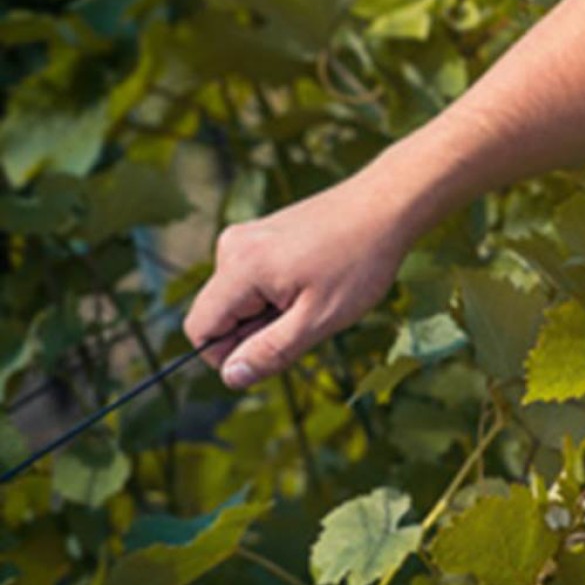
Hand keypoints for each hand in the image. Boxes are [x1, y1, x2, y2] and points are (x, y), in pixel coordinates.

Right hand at [183, 168, 412, 389]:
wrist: (385, 207)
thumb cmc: (359, 263)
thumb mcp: (318, 320)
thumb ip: (271, 351)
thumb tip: (231, 377)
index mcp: (239, 268)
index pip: (199, 329)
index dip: (229, 355)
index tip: (277, 351)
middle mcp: (231, 247)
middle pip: (220, 315)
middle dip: (258, 332)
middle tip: (309, 318)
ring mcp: (246, 237)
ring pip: (241, 300)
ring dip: (272, 314)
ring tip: (317, 296)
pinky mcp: (262, 235)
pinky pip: (254, 282)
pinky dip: (280, 294)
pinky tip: (316, 282)